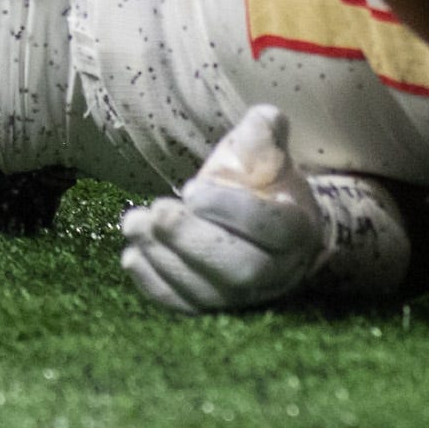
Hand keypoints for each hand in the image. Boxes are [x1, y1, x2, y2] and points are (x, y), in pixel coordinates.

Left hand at [120, 106, 324, 315]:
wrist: (266, 224)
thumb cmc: (263, 181)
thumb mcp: (267, 150)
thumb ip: (264, 132)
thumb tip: (262, 120)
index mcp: (296, 227)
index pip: (271, 228)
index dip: (230, 209)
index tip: (190, 189)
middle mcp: (276, 270)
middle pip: (239, 268)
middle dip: (191, 240)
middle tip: (156, 211)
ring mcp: (245, 296)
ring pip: (208, 291)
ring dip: (164, 259)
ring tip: (134, 224)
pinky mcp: (216, 307)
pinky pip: (187, 307)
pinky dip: (156, 286)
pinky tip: (132, 256)